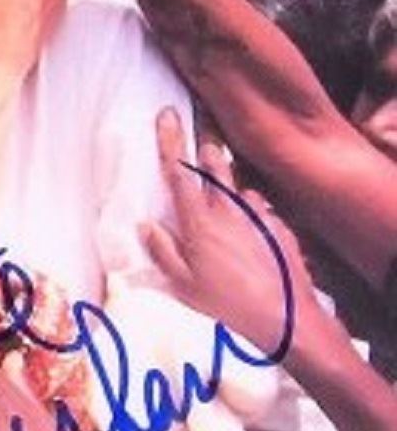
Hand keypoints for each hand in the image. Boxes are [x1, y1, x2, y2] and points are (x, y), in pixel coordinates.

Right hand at [141, 108, 314, 358]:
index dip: (170, 141)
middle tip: (202, 151)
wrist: (284, 316)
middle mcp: (228, 210)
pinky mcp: (279, 227)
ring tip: (228, 207)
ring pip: (240, 187)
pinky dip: (253, 214)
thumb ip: (161, 249)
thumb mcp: (181, 283)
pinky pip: (261, 210)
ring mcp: (257, 216)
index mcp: (198, 221)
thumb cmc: (225, 302)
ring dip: (231, 189)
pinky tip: (252, 236)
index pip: (178, 172)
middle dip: (206, 153)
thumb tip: (146, 224)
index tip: (166, 115)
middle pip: (216, 166)